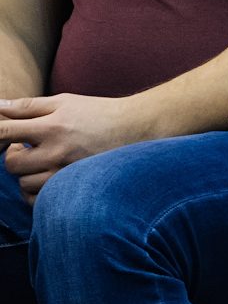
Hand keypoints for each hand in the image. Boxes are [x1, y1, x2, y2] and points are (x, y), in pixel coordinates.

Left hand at [0, 94, 152, 202]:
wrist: (138, 130)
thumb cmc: (98, 114)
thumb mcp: (64, 102)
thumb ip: (27, 106)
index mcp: (52, 127)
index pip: (4, 132)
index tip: (2, 136)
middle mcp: (58, 152)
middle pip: (11, 164)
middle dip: (14, 156)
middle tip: (29, 148)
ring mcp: (68, 173)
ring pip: (25, 184)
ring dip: (28, 174)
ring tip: (45, 162)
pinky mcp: (77, 188)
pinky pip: (41, 201)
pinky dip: (37, 192)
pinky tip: (48, 178)